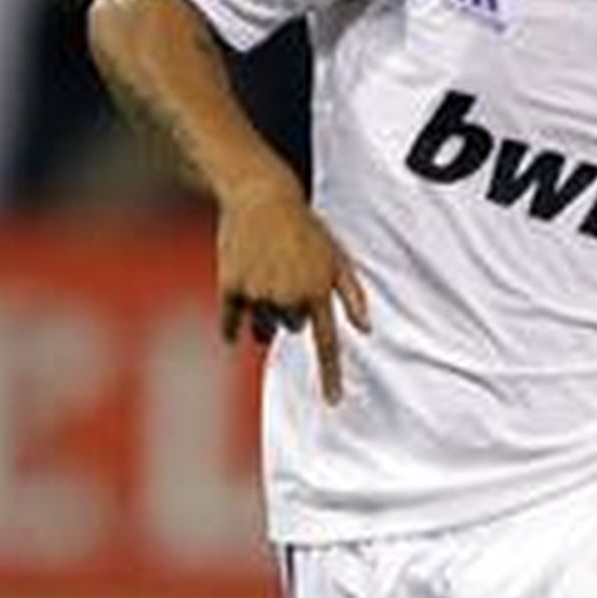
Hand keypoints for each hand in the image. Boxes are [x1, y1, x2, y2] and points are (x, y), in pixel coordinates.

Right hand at [216, 174, 369, 400]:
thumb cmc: (305, 227)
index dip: (330, 375)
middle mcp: (288, 297)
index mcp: (317, 292)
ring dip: (265, 313)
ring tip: (266, 275)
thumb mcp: (337, 256)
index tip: (332, 401)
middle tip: (286, 276)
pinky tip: (236, 320)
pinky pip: (232, 322)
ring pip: (263, 326)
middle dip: (290, 311)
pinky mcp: (231, 287)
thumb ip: (351, 294)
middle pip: (291, 328)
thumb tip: (365, 329)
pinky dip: (233, 326)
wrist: (261, 196)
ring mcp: (258, 294)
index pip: (326, 344)